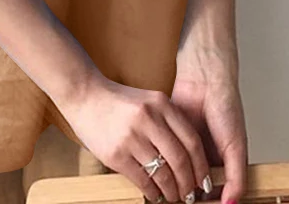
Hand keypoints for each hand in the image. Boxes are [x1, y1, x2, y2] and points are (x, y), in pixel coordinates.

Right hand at [57, 72, 212, 203]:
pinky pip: (142, 180)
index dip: (201, 166)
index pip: (192, 141)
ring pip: (163, 174)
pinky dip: (152, 192)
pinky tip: (155, 194)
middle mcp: (148, 118)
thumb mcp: (149, 101)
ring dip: (172, 191)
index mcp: (161, 103)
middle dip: (188, 183)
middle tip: (190, 194)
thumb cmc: (118, 101)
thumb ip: (168, 121)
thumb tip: (190, 157)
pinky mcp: (116, 153)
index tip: (204, 180)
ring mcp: (131, 136)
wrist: (84, 95)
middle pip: (180, 160)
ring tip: (173, 196)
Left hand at [172, 43, 247, 203]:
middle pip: (197, 186)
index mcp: (224, 162)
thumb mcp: (235, 146)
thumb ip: (236, 177)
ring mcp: (187, 147)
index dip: (210, 203)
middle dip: (191, 195)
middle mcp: (205, 157)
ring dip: (176, 182)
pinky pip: (167, 154)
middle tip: (183, 201)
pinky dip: (164, 163)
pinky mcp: (171, 136)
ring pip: (180, 173)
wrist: (205, 78)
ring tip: (170, 191)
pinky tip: (161, 171)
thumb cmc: (226, 107)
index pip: (218, 193)